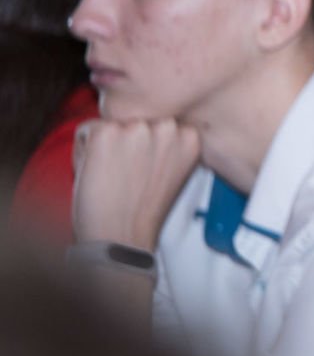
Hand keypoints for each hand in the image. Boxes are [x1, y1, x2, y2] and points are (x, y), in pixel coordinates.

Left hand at [72, 118, 201, 250]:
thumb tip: (148, 126)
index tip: (145, 167)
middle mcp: (168, 127)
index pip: (161, 121)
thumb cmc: (144, 211)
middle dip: (127, 139)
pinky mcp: (106, 133)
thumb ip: (169, 145)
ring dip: (106, 144)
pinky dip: (83, 151)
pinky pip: (86, 130)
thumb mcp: (174, 171)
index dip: (147, 145)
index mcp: (190, 136)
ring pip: (112, 123)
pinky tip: (97, 173)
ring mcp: (136, 129)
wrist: (121, 237)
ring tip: (113, 174)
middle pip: (137, 118)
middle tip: (127, 173)